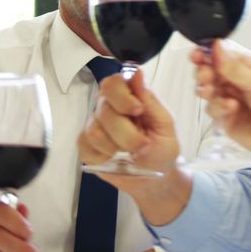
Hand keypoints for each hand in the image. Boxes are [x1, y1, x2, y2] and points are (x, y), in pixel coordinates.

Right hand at [78, 70, 180, 192]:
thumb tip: (137, 73)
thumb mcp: (164, 124)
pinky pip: (85, 146)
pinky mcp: (86, 145)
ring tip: (131, 153)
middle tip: (143, 144)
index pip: (113, 83)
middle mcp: (108, 106)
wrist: (156, 178)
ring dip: (118, 146)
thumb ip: (150, 99)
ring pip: (95, 130)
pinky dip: (103, 156)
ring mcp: (94, 125)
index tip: (138, 110)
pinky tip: (114, 158)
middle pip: (104, 109)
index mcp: (128, 96)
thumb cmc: (162, 148)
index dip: (122, 96)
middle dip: (126, 132)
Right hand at [195, 41, 250, 189]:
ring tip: (211, 91)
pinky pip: (212, 109)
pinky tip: (231, 109)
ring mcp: (231, 100)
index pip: (222, 55)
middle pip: (210, 71)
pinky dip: (218, 107)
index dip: (207, 54)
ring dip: (207, 90)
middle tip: (205, 76)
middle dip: (204, 72)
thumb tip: (216, 47)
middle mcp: (238, 82)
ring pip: (207, 90)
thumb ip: (233, 67)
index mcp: (249, 67)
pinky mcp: (227, 119)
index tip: (197, 56)